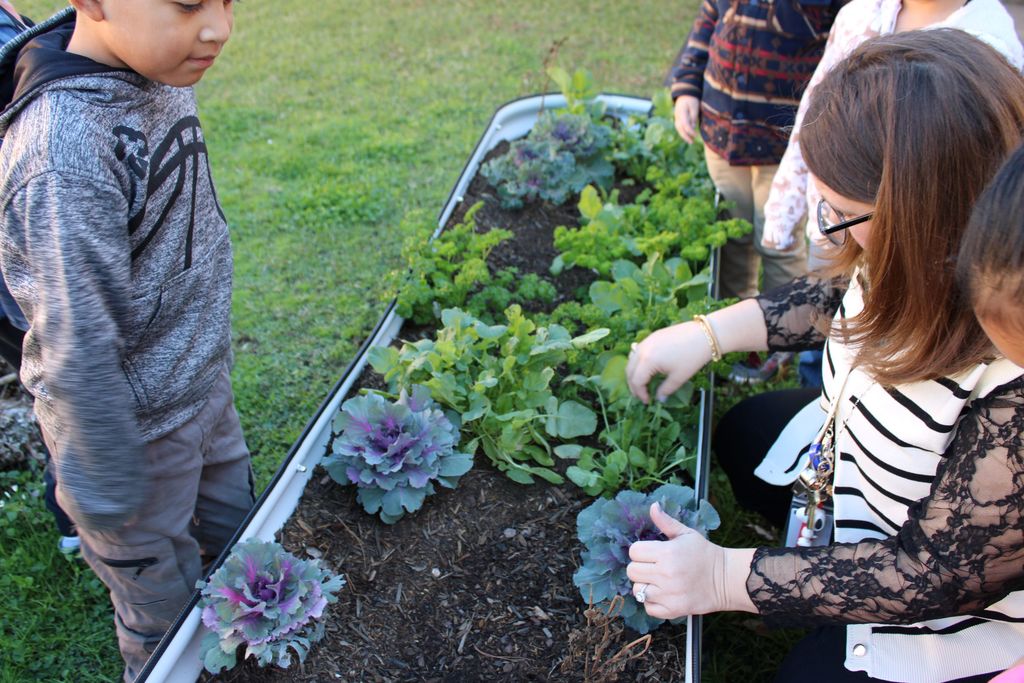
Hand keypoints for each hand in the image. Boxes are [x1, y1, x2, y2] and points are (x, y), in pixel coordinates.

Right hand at [625, 321, 710, 403]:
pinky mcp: (651, 337)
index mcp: (647, 360)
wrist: (703, 335)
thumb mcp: (678, 377)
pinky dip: (637, 362)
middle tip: (641, 395)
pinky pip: (637, 352)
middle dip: (633, 385)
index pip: (637, 381)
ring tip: (642, 383)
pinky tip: (646, 368)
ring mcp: (646, 341)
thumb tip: (659, 399)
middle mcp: (642, 350)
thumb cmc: (691, 357)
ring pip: (631, 360)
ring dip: (633, 373)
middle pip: (629, 370)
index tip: (647, 401)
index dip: (640, 393)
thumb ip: (666, 390)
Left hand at [627, 503, 754, 618]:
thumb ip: (666, 522)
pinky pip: (648, 608)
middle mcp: (665, 574)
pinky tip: (662, 594)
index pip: (634, 551)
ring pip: (637, 590)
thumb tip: (652, 506)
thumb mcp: (686, 534)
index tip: (649, 553)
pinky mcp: (673, 610)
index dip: (640, 551)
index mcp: (667, 553)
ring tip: (657, 581)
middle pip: (632, 571)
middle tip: (653, 567)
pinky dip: (652, 602)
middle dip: (640, 567)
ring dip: (644, 585)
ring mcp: (669, 594)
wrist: (725, 579)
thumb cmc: (704, 554)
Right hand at [673, 96, 699, 143]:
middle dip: (685, 136)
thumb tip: (692, 127)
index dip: (690, 131)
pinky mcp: (677, 118)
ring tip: (689, 141)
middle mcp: (677, 116)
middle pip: (680, 128)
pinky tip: (687, 136)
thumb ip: (693, 116)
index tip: (696, 135)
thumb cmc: (691, 100)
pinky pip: (679, 127)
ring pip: (678, 129)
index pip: (685, 124)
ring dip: (683, 136)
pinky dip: (682, 132)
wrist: (684, 94)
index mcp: (682, 112)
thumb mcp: (695, 106)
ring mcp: (676, 117)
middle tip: (691, 142)